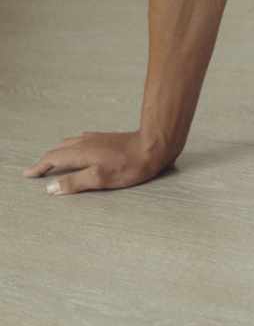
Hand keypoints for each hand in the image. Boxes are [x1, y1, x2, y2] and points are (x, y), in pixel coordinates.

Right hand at [21, 129, 173, 194]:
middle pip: (58, 150)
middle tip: (37, 171)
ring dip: (57, 153)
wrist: (152, 145)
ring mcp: (96, 138)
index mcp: (81, 153)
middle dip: (46, 160)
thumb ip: (75, 183)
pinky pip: (80, 140)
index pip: (53, 159)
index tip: (28, 174)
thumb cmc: (129, 165)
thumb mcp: (100, 179)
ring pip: (69, 143)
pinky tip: (77, 150)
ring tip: (53, 162)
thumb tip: (51, 187)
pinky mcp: (105, 137)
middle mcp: (85, 142)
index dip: (39, 167)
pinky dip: (70, 147)